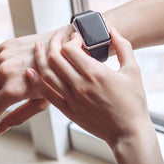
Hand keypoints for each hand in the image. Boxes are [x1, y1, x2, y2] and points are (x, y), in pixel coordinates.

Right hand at [0, 25, 73, 129]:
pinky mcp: (4, 46)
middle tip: (1, 108)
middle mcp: (4, 72)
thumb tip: (0, 129)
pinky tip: (4, 76)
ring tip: (4, 91)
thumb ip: (19, 116)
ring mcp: (3, 57)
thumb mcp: (41, 102)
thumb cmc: (58, 79)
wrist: (65, 49)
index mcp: (13, 89)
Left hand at [21, 28, 151, 146]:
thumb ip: (123, 47)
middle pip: (55, 58)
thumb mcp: (133, 71)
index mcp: (95, 73)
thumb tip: (113, 30)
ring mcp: (72, 99)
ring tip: (39, 47)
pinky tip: (30, 71)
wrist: (129, 133)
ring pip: (47, 74)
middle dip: (53, 43)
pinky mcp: (68, 111)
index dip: (70, 38)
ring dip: (40, 58)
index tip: (76, 37)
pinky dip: (35, 81)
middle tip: (57, 37)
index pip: (70, 48)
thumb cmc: (134, 103)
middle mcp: (80, 85)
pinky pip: (46, 94)